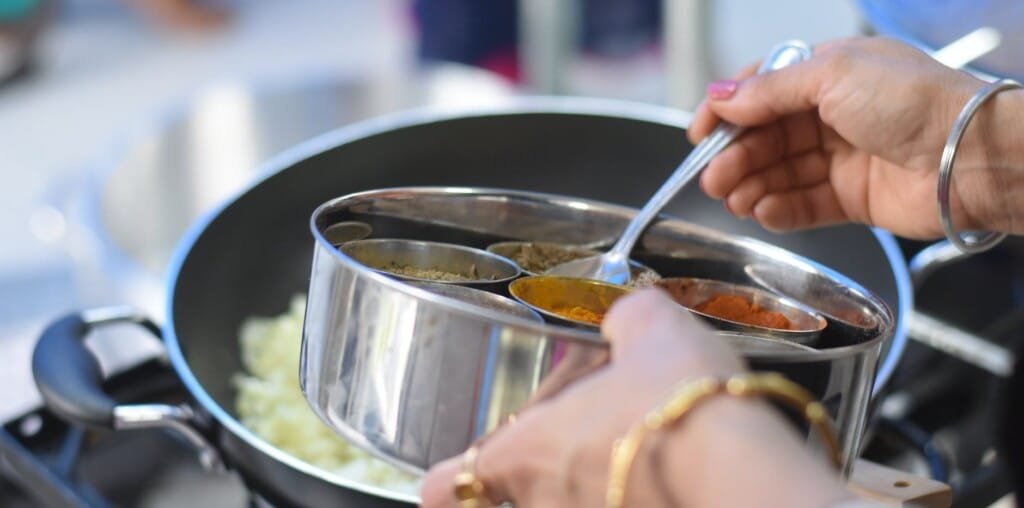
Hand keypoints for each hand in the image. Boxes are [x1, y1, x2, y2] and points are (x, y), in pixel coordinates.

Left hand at [420, 290, 848, 506]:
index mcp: (529, 450)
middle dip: (543, 466)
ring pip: (571, 506)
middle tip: (580, 436)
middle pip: (517, 496)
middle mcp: (549, 504)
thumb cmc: (684, 404)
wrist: (746, 471)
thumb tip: (629, 316)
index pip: (447, 486)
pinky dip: (636, 493)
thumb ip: (628, 319)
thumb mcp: (652, 330)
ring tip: (638, 448)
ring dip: (591, 481)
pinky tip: (672, 472)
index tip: (451, 477)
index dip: (447, 480)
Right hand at [690, 37, 1023, 238]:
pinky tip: (762, 211)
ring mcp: (843, 157)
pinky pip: (805, 204)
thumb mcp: (831, 76)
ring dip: (751, 185)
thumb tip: (721, 97)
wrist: (968, 155)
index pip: (763, 91)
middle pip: (767, 137)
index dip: (728, 112)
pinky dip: (780, 209)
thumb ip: (769, 91)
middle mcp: (834, 114)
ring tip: (731, 198)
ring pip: (781, 172)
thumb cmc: (915, 101)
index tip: (698, 134)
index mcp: (829, 73)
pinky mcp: (853, 197)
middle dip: (736, 156)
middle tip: (711, 177)